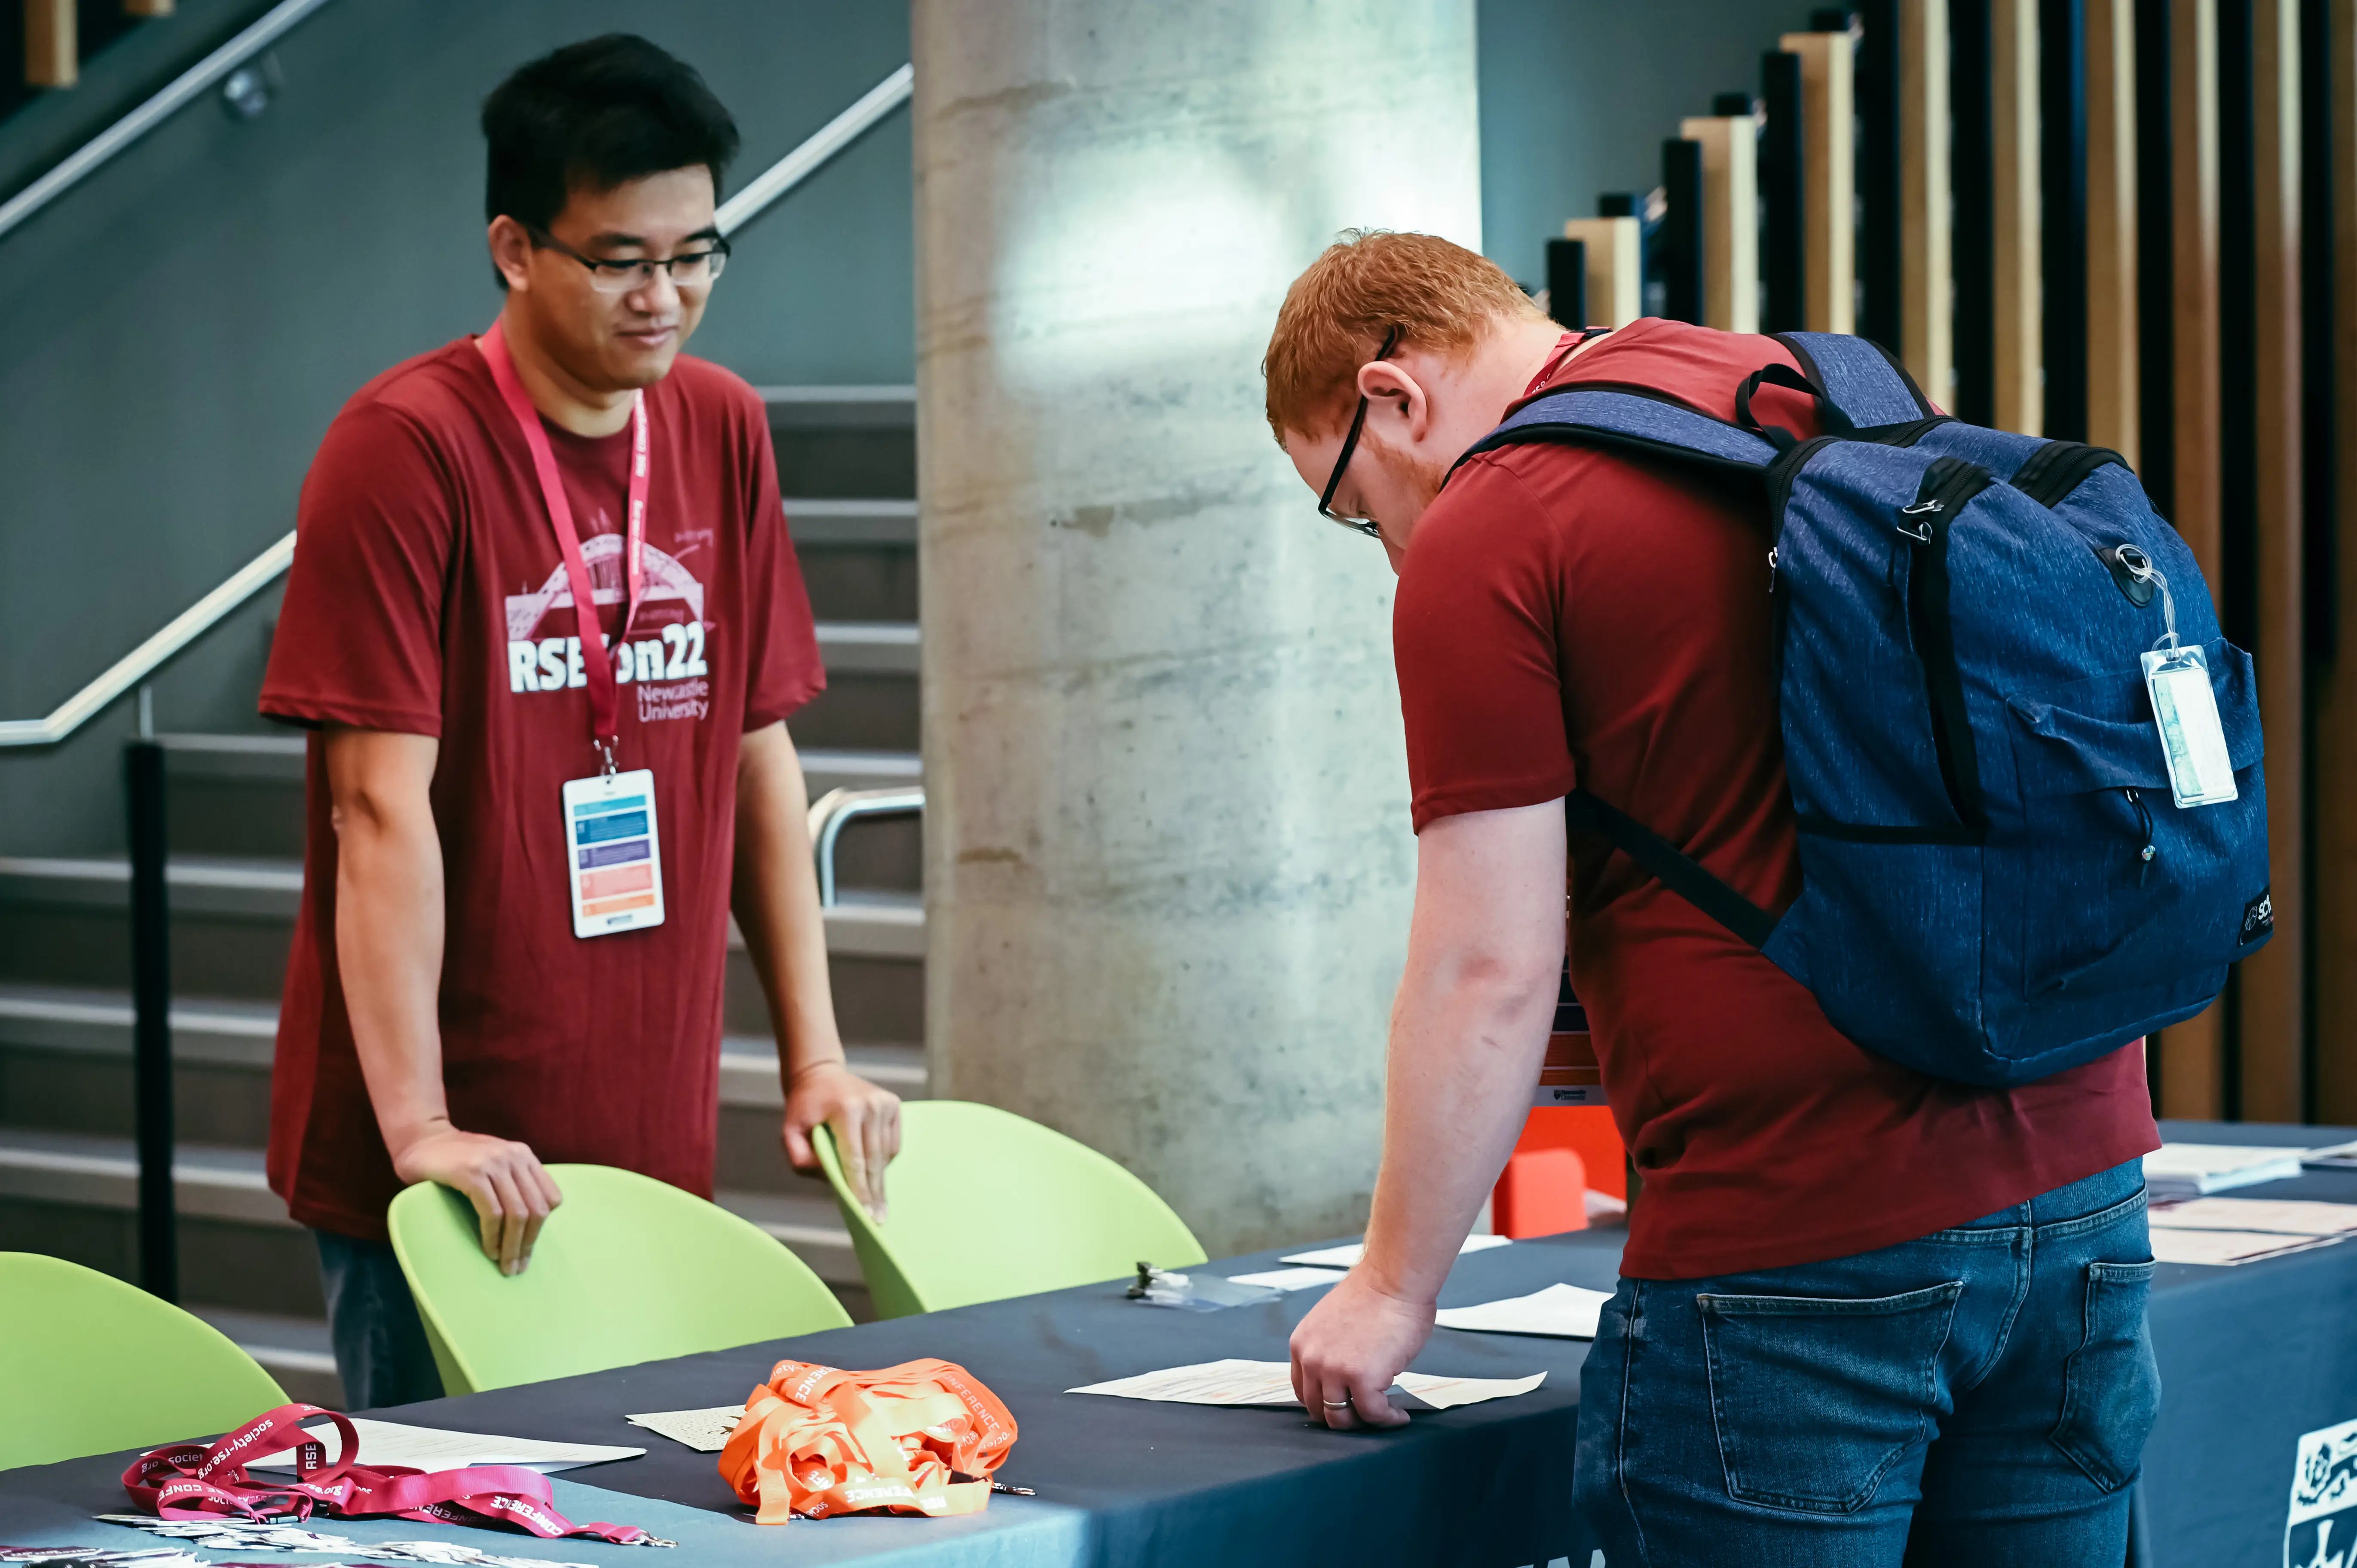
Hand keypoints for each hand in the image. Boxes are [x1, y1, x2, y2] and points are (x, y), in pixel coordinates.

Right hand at [390, 1124, 561, 1275]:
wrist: (422, 1141)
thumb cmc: (457, 1160)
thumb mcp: (495, 1164)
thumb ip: (514, 1183)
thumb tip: (530, 1225)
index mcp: (524, 1156)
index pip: (551, 1198)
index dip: (541, 1228)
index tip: (528, 1250)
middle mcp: (514, 1157)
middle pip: (535, 1209)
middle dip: (528, 1244)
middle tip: (518, 1268)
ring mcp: (494, 1164)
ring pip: (516, 1214)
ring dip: (512, 1246)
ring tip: (505, 1266)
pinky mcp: (472, 1174)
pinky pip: (492, 1213)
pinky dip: (492, 1237)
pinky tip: (489, 1251)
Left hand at [782, 1061, 901, 1221]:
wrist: (820, 1074)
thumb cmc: (803, 1108)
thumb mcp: (789, 1131)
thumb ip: (800, 1157)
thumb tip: (829, 1176)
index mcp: (845, 1109)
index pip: (855, 1158)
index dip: (860, 1189)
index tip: (865, 1214)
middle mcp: (871, 1105)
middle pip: (874, 1160)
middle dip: (874, 1193)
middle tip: (878, 1220)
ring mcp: (885, 1103)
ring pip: (886, 1154)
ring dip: (877, 1177)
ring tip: (873, 1199)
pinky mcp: (894, 1105)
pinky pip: (893, 1144)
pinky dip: (882, 1159)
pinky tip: (870, 1166)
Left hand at [1289, 1269, 1435, 1430]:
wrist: (1394, 1278)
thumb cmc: (1375, 1295)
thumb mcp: (1332, 1323)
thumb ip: (1329, 1350)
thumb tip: (1342, 1376)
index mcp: (1301, 1344)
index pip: (1303, 1391)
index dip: (1324, 1403)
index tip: (1344, 1404)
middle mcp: (1311, 1360)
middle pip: (1318, 1410)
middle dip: (1343, 1416)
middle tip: (1365, 1413)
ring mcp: (1334, 1371)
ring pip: (1341, 1419)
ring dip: (1364, 1422)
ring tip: (1383, 1415)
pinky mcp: (1362, 1379)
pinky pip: (1373, 1414)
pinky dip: (1388, 1419)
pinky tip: (1399, 1415)